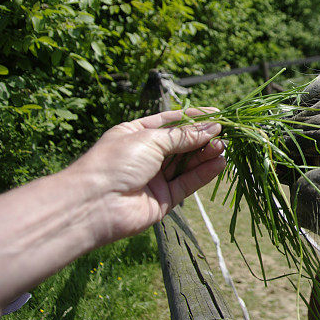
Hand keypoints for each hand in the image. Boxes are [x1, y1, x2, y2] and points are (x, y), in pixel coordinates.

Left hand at [71, 108, 225, 242]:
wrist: (94, 205)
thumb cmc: (116, 162)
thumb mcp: (151, 140)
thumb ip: (183, 136)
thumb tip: (212, 128)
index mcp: (136, 134)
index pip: (171, 122)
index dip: (194, 118)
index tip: (217, 114)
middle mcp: (147, 155)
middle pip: (182, 143)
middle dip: (203, 137)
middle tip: (225, 133)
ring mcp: (155, 178)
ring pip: (187, 163)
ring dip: (206, 154)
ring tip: (224, 147)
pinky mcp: (164, 199)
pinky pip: (188, 183)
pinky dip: (204, 173)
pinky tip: (219, 163)